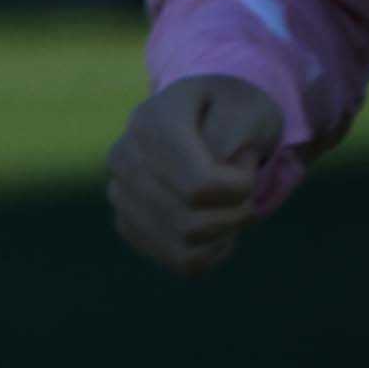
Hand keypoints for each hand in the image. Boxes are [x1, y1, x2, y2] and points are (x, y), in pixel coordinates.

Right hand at [106, 74, 285, 277]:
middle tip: (247, 191)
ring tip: (231, 206)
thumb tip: (218, 166)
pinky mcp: (127, 224)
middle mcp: (124, 157)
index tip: (249, 167)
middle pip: (190, 222)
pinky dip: (211, 252)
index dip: (239, 190)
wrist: (201, 118)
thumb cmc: (230, 111)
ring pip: (184, 246)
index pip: (198, 187)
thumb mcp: (248, 105)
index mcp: (151, 121)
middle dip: (235, 215)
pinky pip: (179, 262)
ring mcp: (119, 193)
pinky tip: (218, 227)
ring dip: (224, 234)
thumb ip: (240, 130)